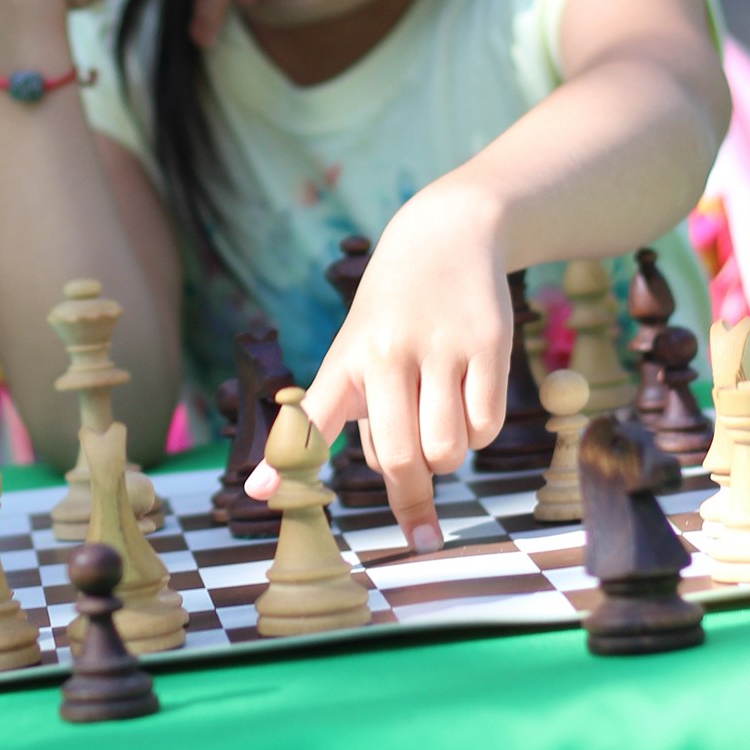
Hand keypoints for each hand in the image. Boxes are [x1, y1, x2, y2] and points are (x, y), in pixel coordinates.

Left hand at [246, 182, 512, 551]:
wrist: (446, 236)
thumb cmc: (393, 313)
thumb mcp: (354, 350)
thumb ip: (339, 418)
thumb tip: (312, 485)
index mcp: (345, 360)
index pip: (310, 418)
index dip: (288, 461)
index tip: (261, 496)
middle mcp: (387, 353)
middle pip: (397, 457)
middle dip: (410, 495)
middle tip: (419, 512)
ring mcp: (440, 347)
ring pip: (447, 449)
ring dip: (448, 458)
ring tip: (441, 425)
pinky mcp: (488, 344)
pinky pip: (486, 426)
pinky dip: (480, 433)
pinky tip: (469, 403)